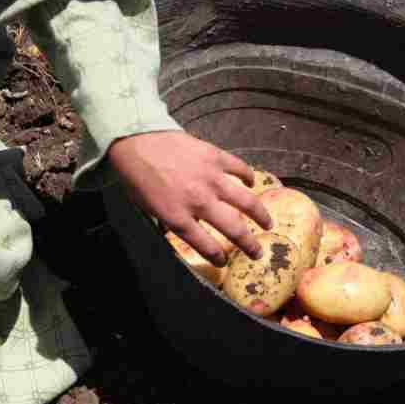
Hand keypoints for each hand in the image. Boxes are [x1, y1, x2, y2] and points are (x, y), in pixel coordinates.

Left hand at [106, 131, 271, 265]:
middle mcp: (199, 201)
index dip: (218, 257)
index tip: (224, 262)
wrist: (136, 141)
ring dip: (260, 214)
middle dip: (249, 245)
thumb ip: (167, 221)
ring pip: (246, 201)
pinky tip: (251, 183)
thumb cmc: (137, 177)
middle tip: (257, 252)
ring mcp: (211, 178)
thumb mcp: (147, 208)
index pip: (206, 245)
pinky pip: (240, 169)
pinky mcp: (216, 157)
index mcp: (178, 218)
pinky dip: (248, 177)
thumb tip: (177, 230)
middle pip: (233, 229)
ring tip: (268, 224)